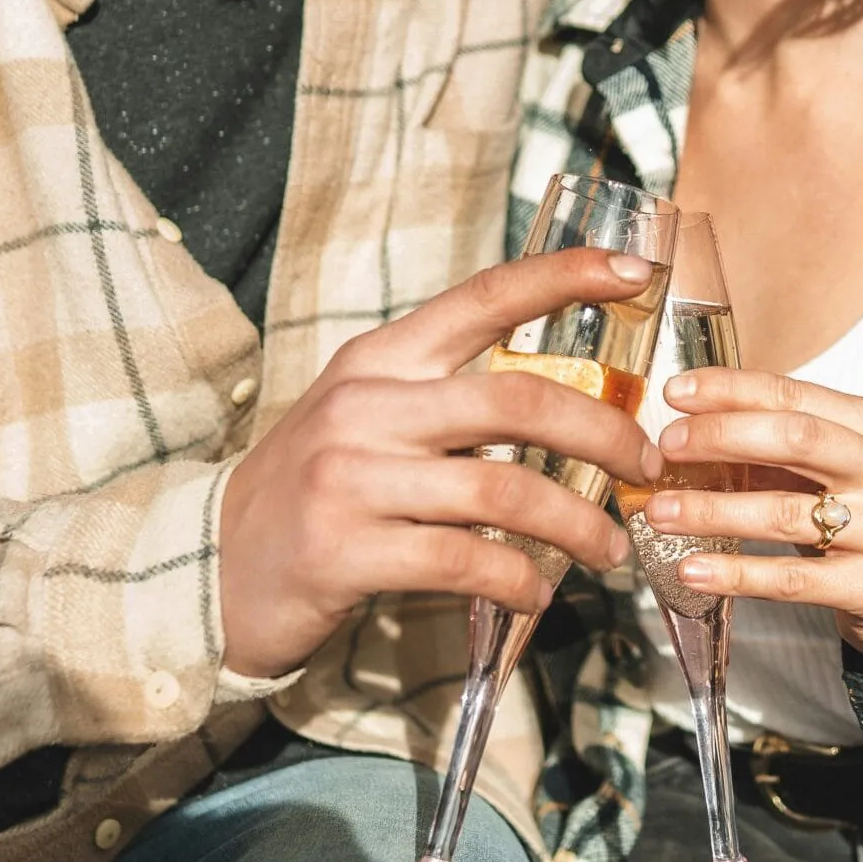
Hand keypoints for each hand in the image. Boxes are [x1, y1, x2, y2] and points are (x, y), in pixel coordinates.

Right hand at [217, 248, 661, 678]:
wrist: (214, 565)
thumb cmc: (317, 488)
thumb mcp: (367, 416)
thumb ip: (445, 399)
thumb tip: (566, 408)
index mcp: (380, 359)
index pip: (482, 298)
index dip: (562, 276)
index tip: (633, 269)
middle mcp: (366, 406)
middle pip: (516, 401)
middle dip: (605, 433)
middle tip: (648, 465)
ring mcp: (351, 478)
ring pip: (502, 489)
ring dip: (576, 524)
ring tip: (608, 548)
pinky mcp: (345, 551)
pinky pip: (464, 561)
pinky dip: (519, 580)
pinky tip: (536, 591)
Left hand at [643, 367, 862, 675]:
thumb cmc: (857, 520)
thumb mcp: (827, 471)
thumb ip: (774, 447)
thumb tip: (686, 427)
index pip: (796, 395)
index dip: (732, 390)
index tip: (676, 391)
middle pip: (796, 439)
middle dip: (721, 436)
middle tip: (665, 447)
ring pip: (784, 512)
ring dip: (711, 510)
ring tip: (659, 511)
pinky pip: (793, 579)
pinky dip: (735, 573)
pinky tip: (692, 570)